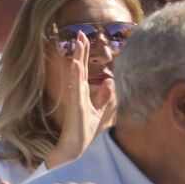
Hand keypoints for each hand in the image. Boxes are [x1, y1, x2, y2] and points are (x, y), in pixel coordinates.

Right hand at [47, 47, 114, 166]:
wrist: (75, 150)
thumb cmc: (84, 132)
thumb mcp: (99, 112)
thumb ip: (103, 97)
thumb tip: (109, 81)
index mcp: (82, 93)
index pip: (83, 70)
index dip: (84, 54)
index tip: (84, 38)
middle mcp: (77, 93)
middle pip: (79, 67)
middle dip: (80, 51)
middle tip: (80, 33)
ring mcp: (76, 99)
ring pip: (77, 74)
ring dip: (77, 58)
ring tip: (78, 42)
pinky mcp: (76, 107)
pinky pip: (75, 89)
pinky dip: (75, 76)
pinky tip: (75, 64)